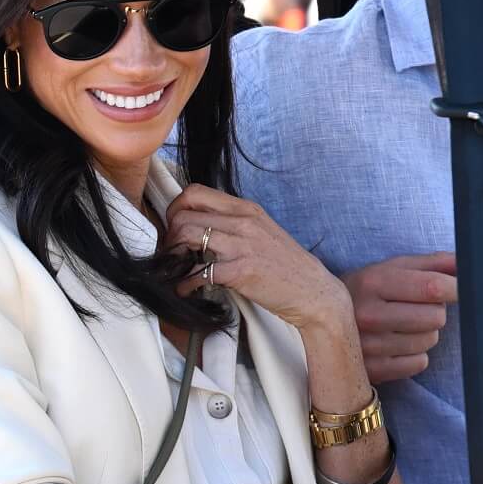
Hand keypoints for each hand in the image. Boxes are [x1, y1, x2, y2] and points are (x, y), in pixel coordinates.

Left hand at [165, 184, 351, 334]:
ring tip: (176, 269)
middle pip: (184, 214)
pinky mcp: (241, 271)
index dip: (175, 209)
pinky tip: (187, 290)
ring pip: (186, 236)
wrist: (313, 291)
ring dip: (173, 255)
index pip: (194, 192)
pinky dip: (185, 283)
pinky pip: (199, 271)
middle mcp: (243, 221)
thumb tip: (200, 225)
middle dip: (169, 235)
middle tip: (171, 253)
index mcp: (246, 208)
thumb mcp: (261, 231)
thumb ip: (233, 224)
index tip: (174, 228)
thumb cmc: (285, 265)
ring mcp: (242, 245)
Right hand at [344, 253, 457, 383]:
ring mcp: (367, 346)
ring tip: (404, 326)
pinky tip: (398, 345)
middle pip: (436, 317)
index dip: (457, 288)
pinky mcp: (370, 370)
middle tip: (417, 307)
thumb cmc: (367, 290)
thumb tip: (468, 262)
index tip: (462, 288)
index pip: (432, 287)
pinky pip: (418, 363)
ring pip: (429, 341)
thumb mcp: (392, 268)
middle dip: (435, 311)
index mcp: (373, 282)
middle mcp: (367, 314)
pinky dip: (416, 355)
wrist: (320, 319)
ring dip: (425, 333)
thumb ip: (432, 263)